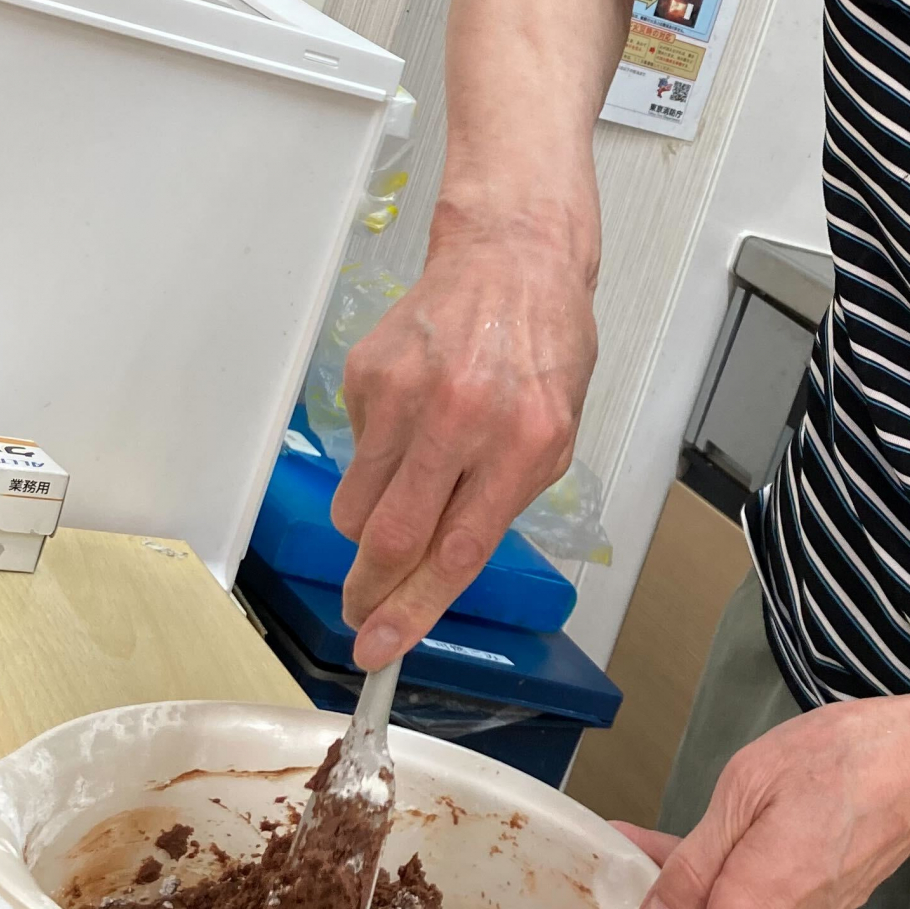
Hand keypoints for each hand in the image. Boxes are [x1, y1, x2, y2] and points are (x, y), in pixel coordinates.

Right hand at [330, 204, 597, 666]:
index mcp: (523, 445)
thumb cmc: (542, 352)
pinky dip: (375, 458)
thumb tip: (437, 570)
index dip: (412, 611)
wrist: (512, 260)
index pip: (457, 552)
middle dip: (368, 591)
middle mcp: (463, 419)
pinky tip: (412, 418)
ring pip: (359, 504)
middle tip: (359, 612)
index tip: (379, 648)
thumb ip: (499, 503)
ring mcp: (408, 393)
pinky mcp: (368, 373)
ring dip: (369, 527)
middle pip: (392, 537)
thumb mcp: (553, 438)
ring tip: (403, 492)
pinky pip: (355, 450)